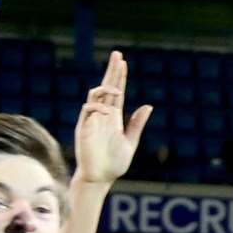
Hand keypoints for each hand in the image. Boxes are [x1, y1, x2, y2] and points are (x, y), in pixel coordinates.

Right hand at [74, 51, 152, 184]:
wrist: (100, 178)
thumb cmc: (114, 163)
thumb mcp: (130, 142)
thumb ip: (137, 124)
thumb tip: (148, 106)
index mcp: (115, 118)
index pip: (117, 92)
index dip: (120, 77)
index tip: (123, 62)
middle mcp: (103, 115)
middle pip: (106, 87)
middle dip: (112, 71)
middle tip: (118, 54)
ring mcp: (92, 120)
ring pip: (95, 95)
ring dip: (105, 87)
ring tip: (116, 86)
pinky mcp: (84, 128)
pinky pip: (88, 110)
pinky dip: (98, 107)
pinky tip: (108, 111)